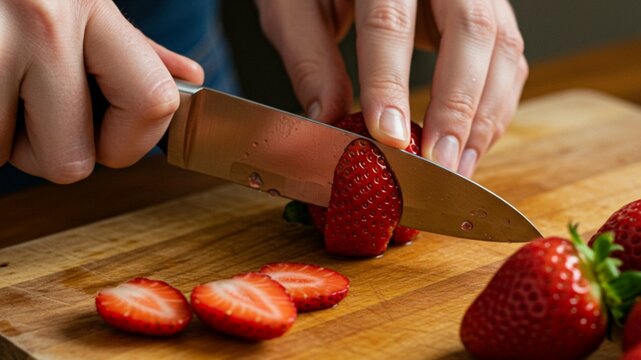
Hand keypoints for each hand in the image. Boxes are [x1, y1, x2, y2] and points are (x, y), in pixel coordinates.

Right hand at [0, 0, 202, 183]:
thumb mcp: (81, 1)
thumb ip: (132, 48)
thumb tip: (187, 80)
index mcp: (91, 7)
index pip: (152, 104)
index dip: (129, 142)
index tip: (105, 134)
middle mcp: (44, 21)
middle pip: (72, 162)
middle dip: (51, 150)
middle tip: (30, 108)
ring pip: (6, 157)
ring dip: (1, 138)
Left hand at [256, 0, 527, 176]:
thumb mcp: (296, 8)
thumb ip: (309, 58)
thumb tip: (328, 119)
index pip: (390, 23)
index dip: (390, 83)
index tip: (388, 136)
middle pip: (470, 31)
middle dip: (457, 106)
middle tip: (438, 163)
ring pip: (501, 47)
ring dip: (483, 116)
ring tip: (456, 166)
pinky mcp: (490, 11)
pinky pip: (508, 59)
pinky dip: (494, 108)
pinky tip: (471, 144)